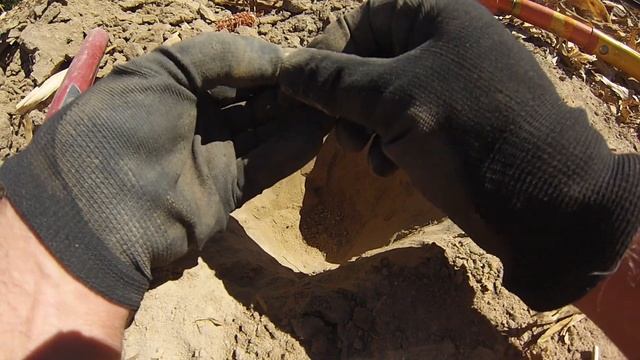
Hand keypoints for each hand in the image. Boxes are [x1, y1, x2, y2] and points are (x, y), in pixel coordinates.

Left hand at [0, 33, 330, 308]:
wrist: (104, 217)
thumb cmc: (124, 130)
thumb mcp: (162, 72)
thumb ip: (219, 55)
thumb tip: (277, 57)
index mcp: (170, 86)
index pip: (228, 68)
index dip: (262, 62)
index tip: (298, 58)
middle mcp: (192, 119)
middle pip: (250, 99)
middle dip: (284, 89)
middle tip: (321, 80)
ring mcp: (210, 156)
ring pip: (263, 131)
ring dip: (294, 116)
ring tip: (330, 102)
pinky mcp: (227, 191)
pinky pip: (266, 164)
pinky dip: (292, 149)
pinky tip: (319, 132)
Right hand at [278, 0, 639, 309]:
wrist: (541, 200)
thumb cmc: (463, 131)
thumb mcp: (390, 99)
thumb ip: (332, 81)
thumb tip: (285, 68)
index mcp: (436, 15)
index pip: (363, 15)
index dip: (327, 48)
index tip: (300, 87)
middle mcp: (445, 43)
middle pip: (371, 58)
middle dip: (345, 96)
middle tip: (333, 130)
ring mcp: (452, 86)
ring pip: (385, 95)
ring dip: (362, 124)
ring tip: (359, 151)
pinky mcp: (455, 125)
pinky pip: (407, 123)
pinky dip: (389, 143)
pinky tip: (388, 168)